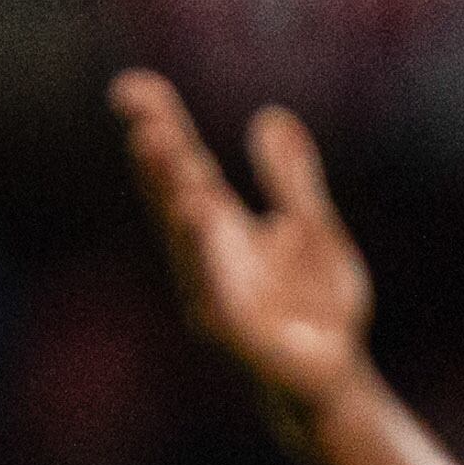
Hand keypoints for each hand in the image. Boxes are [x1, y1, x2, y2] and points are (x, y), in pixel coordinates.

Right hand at [110, 69, 376, 419]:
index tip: (129, 86)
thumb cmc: (315, 306)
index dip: (158, 125)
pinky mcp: (236, 333)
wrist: (334, 378)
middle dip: (158, 160)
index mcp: (222, 228)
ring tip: (162, 154)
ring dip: (172, 197)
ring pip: (187, 242)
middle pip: (175, 200)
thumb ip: (290, 179)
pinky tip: (196, 214)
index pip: (183, 169)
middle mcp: (206, 258)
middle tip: (143, 119)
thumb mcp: (310, 228)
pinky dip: (203, 253)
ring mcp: (214, 296)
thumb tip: (270, 116)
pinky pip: (214, 288)